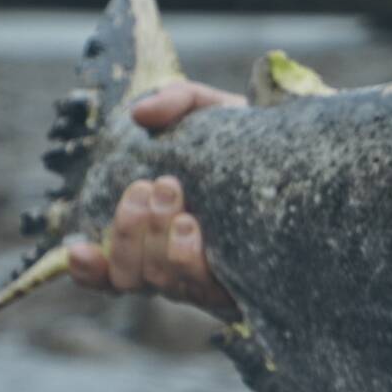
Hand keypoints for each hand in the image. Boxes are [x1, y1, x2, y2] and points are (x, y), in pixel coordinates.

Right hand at [64, 81, 243, 320]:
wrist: (312, 154)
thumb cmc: (249, 138)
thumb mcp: (210, 111)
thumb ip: (175, 102)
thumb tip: (141, 115)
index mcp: (158, 235)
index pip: (112, 271)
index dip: (89, 269)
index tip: (80, 248)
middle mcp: (180, 263)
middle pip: (131, 276)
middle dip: (128, 231)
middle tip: (153, 186)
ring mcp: (213, 277)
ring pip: (163, 283)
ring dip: (156, 240)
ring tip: (175, 195)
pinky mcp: (247, 284)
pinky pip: (205, 290)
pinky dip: (187, 258)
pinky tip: (193, 228)